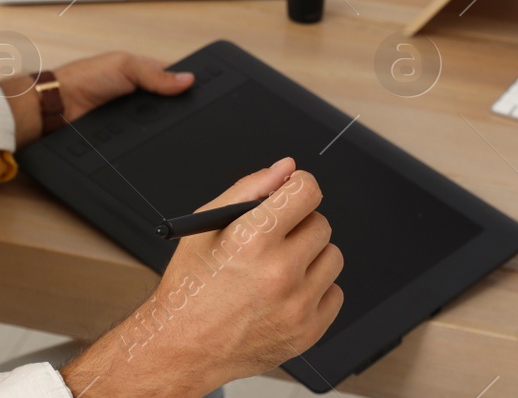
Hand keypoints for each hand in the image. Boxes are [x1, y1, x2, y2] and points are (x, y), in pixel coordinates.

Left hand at [1, 51, 193, 146]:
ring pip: (156, 121)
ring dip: (160, 124)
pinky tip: (153, 138)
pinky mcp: (123, 132)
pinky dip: (147, 137)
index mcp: (140, 70)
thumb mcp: (125, 66)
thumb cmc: (84, 77)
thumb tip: (187, 79)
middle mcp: (137, 92)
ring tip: (168, 125)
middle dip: (174, 106)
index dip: (184, 82)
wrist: (60, 106)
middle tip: (187, 111)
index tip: (200, 89)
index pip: (171, 76)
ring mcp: (130, 114)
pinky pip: (142, 136)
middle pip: (166, 102)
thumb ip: (156, 74)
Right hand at [60, 158, 343, 396]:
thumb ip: (250, 189)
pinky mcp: (308, 332)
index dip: (298, 188)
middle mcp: (279, 271)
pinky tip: (286, 295)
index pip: (307, 192)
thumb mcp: (207, 226)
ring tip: (279, 269)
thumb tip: (286, 169)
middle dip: (300, 225)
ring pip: (332, 257)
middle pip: (321, 223)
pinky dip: (315, 291)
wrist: (183, 347)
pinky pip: (335, 294)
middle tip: (275, 240)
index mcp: (252, 239)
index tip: (292, 195)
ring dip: (311, 258)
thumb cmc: (191, 287)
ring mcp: (297, 305)